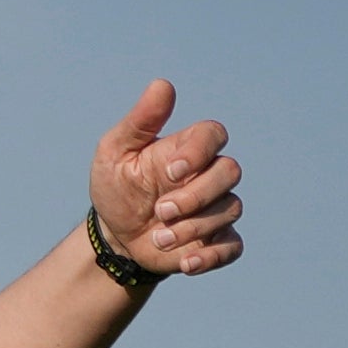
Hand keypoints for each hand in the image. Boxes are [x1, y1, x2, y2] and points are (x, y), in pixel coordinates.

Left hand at [88, 78, 246, 281]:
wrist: (115, 235)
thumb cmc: (117, 186)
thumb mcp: (116, 152)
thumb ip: (141, 121)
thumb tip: (163, 85)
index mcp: (187, 149)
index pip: (214, 134)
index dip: (199, 151)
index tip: (169, 171)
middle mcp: (208, 175)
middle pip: (230, 171)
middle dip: (195, 195)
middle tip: (159, 210)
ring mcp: (216, 208)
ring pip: (230, 209)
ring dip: (192, 228)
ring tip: (158, 238)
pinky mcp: (217, 240)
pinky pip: (233, 246)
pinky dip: (211, 256)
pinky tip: (185, 262)